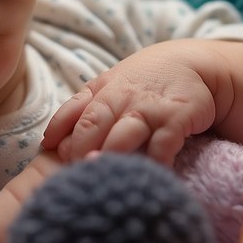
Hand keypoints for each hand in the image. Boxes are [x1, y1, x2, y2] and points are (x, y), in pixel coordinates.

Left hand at [41, 42, 218, 167]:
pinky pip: (163, 144)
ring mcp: (147, 109)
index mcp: (100, 92)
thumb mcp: (108, 88)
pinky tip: (148, 178)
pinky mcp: (176, 118)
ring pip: (123, 135)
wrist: (192, 64)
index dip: (60, 133)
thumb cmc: (143, 82)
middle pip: (92, 125)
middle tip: (74, 173)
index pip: (72, 112)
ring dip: (111, 156)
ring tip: (103, 177)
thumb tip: (50, 144)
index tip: (51, 153)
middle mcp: (120, 99)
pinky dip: (154, 162)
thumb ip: (81, 111)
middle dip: (80, 149)